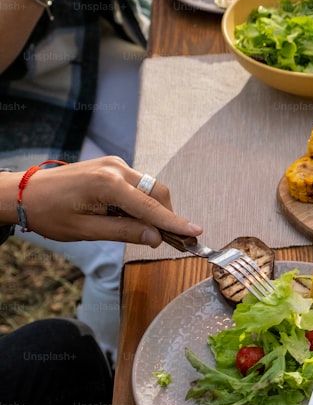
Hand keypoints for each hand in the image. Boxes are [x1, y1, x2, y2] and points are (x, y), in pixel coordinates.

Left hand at [14, 156, 200, 244]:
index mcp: (108, 185)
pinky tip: (129, 216)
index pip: (151, 207)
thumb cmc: (49, 213)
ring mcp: (115, 164)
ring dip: (153, 209)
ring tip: (144, 231)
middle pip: (158, 192)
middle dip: (167, 216)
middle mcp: (116, 169)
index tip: (196, 232)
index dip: (175, 222)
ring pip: (150, 187)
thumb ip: (125, 232)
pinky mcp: (112, 166)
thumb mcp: (86, 231)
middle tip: (169, 240)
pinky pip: (138, 184)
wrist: (23, 192)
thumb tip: (156, 237)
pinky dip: (142, 201)